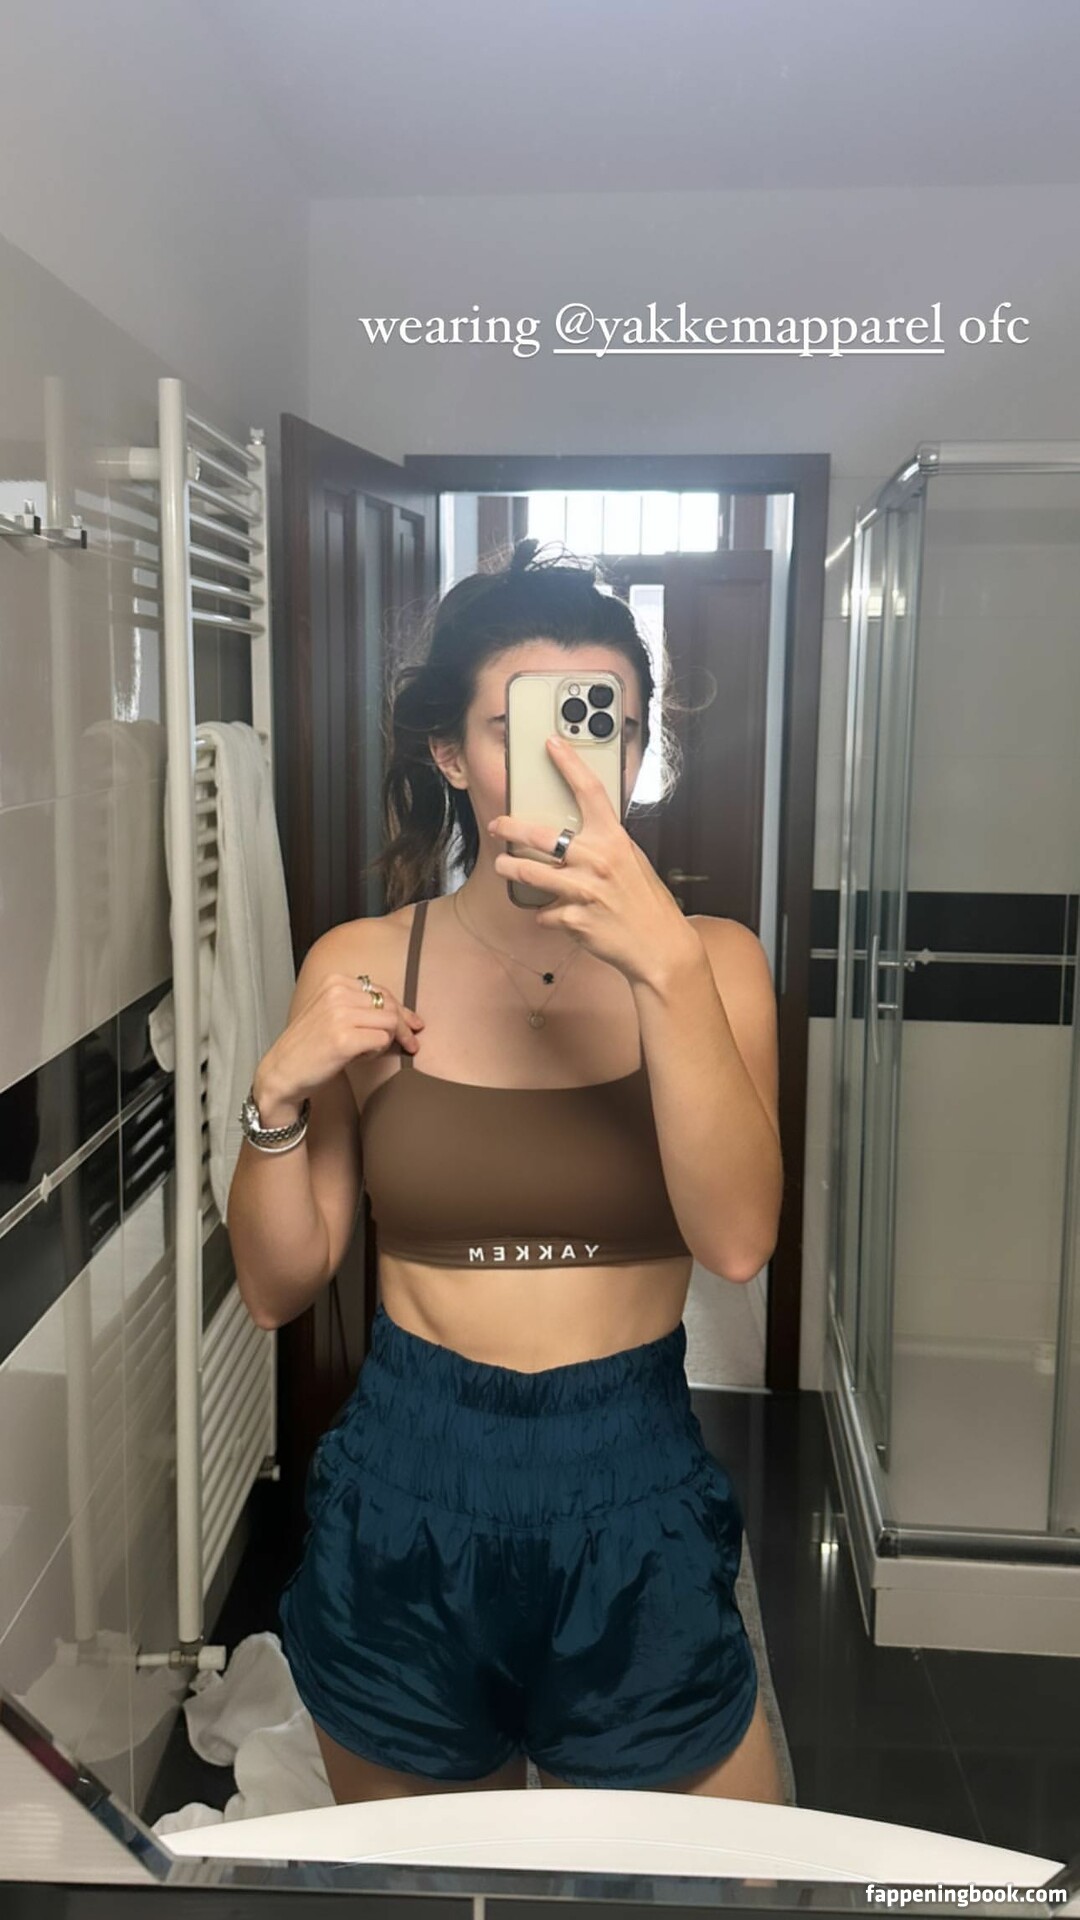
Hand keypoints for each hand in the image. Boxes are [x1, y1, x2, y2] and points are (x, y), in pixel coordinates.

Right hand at [255, 973, 423, 1116]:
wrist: (282, 1071)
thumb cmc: (308, 1046)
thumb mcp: (330, 1012)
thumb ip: (359, 1006)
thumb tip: (404, 1014)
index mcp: (335, 982)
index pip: (382, 992)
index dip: (402, 1010)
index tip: (413, 1024)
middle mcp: (337, 993)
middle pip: (390, 1006)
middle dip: (404, 1027)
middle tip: (410, 1044)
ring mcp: (340, 1015)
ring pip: (390, 1023)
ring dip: (387, 1041)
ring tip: (368, 1051)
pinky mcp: (344, 1039)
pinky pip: (382, 1041)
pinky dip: (377, 1052)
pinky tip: (361, 1058)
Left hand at [487, 733, 699, 987]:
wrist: (659, 946)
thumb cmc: (645, 901)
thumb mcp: (631, 861)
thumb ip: (604, 844)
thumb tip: (575, 833)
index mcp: (614, 839)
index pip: (589, 791)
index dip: (569, 764)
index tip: (551, 745)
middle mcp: (597, 860)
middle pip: (540, 835)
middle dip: (510, 829)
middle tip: (498, 826)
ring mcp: (584, 890)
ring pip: (529, 873)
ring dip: (510, 869)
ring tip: (503, 867)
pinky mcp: (574, 919)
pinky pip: (544, 912)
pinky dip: (545, 914)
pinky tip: (553, 915)